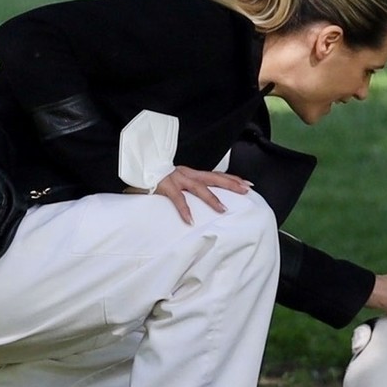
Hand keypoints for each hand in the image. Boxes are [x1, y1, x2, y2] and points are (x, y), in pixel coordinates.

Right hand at [134, 165, 250, 224]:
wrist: (138, 166)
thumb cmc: (157, 177)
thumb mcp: (177, 181)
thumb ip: (189, 188)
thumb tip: (204, 201)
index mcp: (192, 173)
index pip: (216, 174)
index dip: (232, 178)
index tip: (248, 184)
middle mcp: (187, 173)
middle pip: (214, 177)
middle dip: (231, 184)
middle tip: (245, 191)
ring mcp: (177, 178)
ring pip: (199, 188)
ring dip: (212, 198)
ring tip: (223, 209)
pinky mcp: (165, 186)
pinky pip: (177, 199)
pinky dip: (184, 210)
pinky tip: (190, 220)